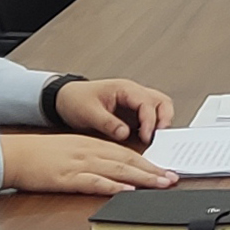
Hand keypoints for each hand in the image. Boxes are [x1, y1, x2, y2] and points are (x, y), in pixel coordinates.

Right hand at [0, 132, 177, 195]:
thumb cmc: (41, 153)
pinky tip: (126, 191)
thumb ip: (92, 156)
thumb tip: (113, 170)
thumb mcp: (71, 149)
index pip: (127, 153)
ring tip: (160, 184)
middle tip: (172, 178)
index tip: (165, 170)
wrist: (15, 154)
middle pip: (128, 160)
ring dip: (141, 178)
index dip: (149, 162)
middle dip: (153, 170)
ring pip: (117, 170)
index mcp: (92, 144)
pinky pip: (94, 182)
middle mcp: (90, 151)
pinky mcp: (67, 178)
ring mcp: (80, 164)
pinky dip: (112, 187)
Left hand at [51, 76, 174, 145]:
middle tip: (159, 138)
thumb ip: (107, 123)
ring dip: (161, 124)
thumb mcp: (88, 112)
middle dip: (164, 120)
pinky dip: (153, 129)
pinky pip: (151, 119)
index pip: (147, 102)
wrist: (65, 100)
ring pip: (160, 109)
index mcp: (125, 89)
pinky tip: (146, 141)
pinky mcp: (132, 115)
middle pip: (162, 102)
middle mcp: (134, 94)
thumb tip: (125, 133)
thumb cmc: (76, 100)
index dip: (150, 121)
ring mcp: (135, 104)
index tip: (146, 137)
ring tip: (154, 140)